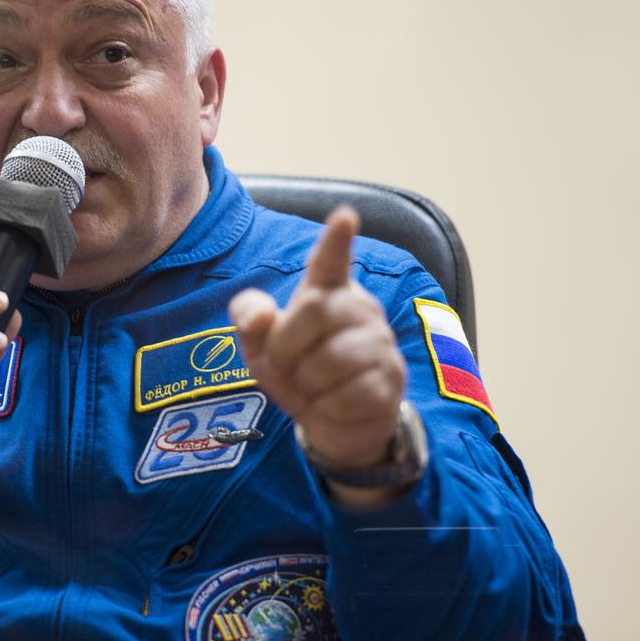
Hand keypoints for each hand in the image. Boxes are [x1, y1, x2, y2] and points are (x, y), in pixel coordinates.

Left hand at [229, 206, 406, 503]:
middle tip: (285, 365)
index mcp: (327, 292)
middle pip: (313, 310)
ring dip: (306, 383)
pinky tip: (334, 403)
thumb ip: (248, 319)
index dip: (335, 241)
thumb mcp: (261, 346)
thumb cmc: (299, 371)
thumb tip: (260, 316)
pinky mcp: (391, 379)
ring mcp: (380, 343)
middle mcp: (359, 309)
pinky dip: (327, 407)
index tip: (344, 216)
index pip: (330, 262)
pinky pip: (346, 394)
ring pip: (329, 360)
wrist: (337, 424)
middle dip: (285, 346)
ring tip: (314, 386)